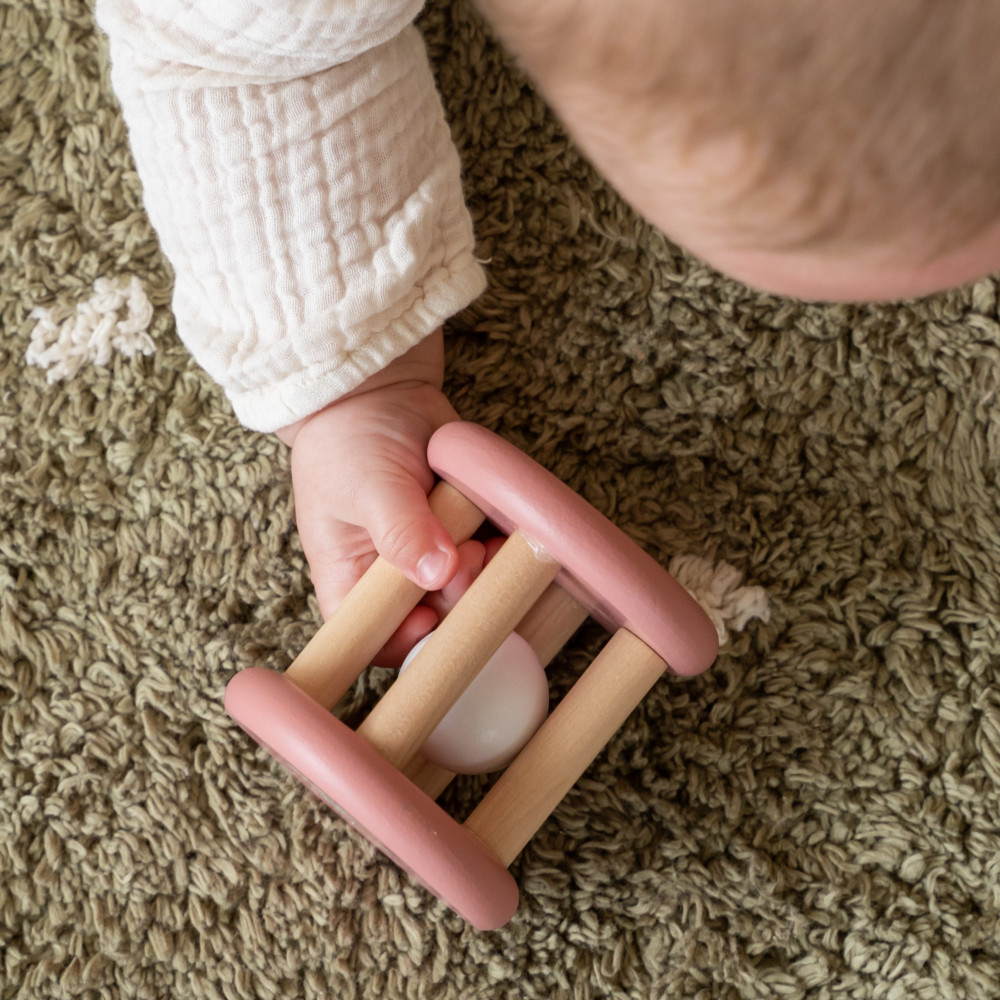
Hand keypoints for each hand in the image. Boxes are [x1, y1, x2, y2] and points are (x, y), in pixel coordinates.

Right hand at [276, 330, 471, 664]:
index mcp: (348, 578)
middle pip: (429, 619)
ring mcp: (427, 556)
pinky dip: (498, 553)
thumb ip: (400, 531)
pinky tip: (502, 536)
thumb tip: (436, 572)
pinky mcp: (458, 534)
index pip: (371, 638)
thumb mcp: (369, 484)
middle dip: (455, 598)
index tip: (434, 616)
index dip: (405, 642)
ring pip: (464, 593)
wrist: (379, 392)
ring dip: (483, 576)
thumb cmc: (351, 440)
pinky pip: (485, 560)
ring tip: (483, 544)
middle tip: (465, 557)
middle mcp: (388, 577)